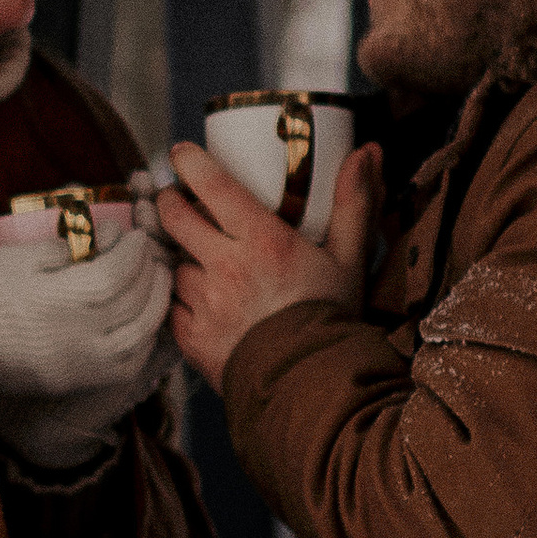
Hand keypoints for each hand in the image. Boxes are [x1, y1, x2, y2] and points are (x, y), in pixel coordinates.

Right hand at [0, 224, 171, 405]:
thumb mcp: (17, 256)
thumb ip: (66, 247)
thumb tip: (101, 241)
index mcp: (70, 298)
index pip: (122, 269)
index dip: (134, 248)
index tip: (133, 233)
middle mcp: (87, 335)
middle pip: (139, 300)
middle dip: (150, 271)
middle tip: (147, 253)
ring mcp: (86, 364)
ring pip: (142, 334)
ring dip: (155, 305)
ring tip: (152, 283)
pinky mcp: (78, 381)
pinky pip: (128, 363)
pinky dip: (142, 338)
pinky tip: (137, 320)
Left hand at [159, 137, 378, 390]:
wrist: (311, 386)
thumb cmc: (332, 319)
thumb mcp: (349, 258)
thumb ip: (354, 203)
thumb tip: (366, 151)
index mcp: (262, 241)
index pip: (213, 186)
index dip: (191, 163)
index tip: (181, 153)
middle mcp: (225, 267)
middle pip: (175, 218)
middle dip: (170, 202)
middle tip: (176, 199)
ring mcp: (204, 303)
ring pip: (174, 263)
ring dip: (180, 256)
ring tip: (196, 258)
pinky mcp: (191, 336)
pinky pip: (172, 305)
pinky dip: (181, 297)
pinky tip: (199, 298)